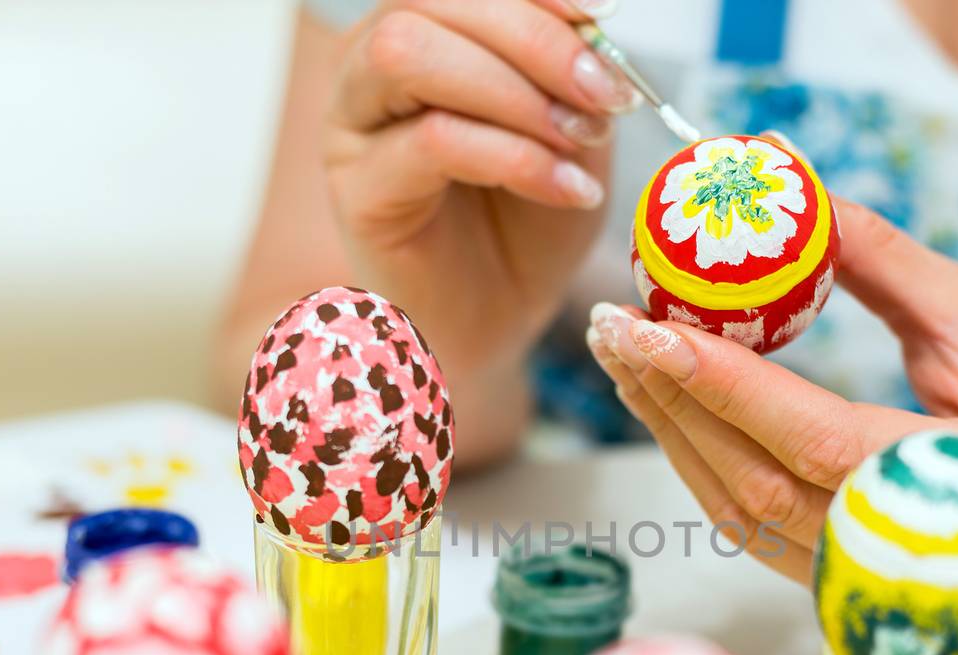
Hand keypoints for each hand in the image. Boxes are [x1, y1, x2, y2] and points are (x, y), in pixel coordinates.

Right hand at [325, 0, 637, 455]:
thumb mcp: (570, 129)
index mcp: (421, 35)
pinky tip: (568, 188)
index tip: (604, 15)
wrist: (501, 320)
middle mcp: (368, 68)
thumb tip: (593, 25)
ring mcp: (352, 127)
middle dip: (532, 38)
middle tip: (605, 93)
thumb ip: (573, 72)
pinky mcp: (359, 191)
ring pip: (408, 55)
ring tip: (580, 140)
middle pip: (426, 2)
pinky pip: (431, 143)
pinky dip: (515, 158)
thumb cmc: (529, 224)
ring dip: (513, 91)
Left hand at [585, 197, 957, 597]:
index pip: (821, 441)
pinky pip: (747, 521)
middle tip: (614, 328)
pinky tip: (665, 399)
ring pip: (740, 511)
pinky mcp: (836, 575)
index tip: (656, 328)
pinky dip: (697, 457)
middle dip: (674, 402)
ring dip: (671, 429)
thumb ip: (886, 266)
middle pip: (759, 485)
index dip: (730, 387)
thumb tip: (797, 196)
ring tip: (624, 353)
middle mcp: (916, 554)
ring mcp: (870, 578)